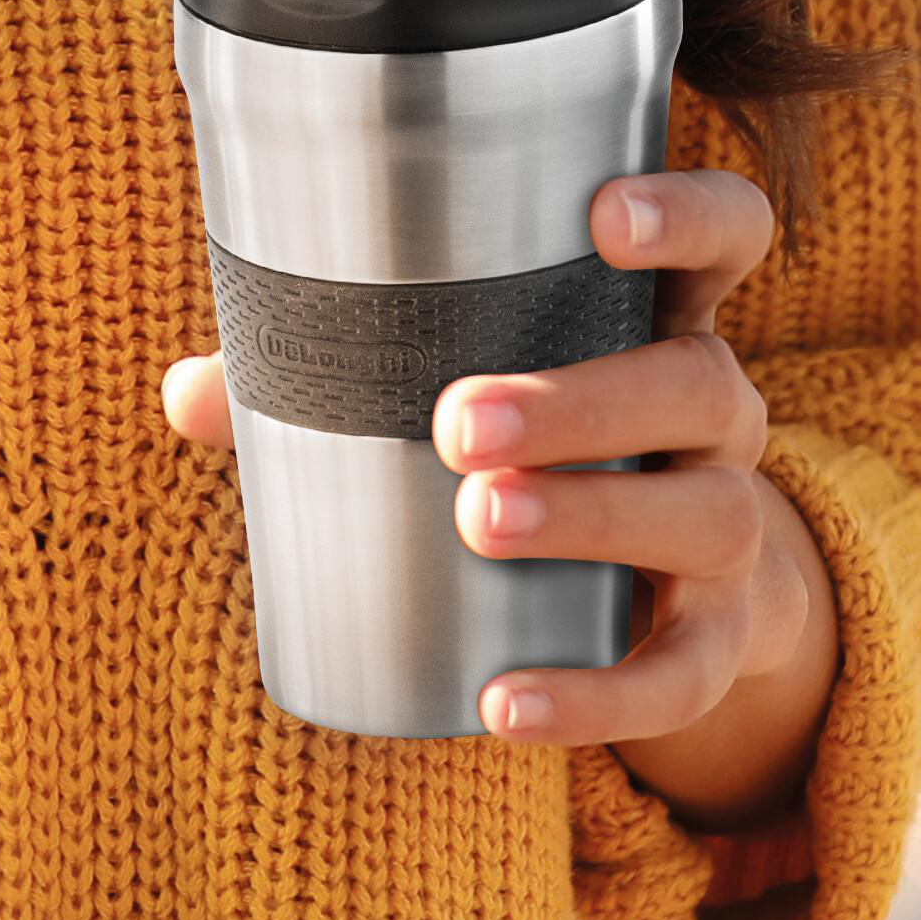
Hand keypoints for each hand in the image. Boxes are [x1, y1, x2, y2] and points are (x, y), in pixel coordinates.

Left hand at [154, 167, 839, 823]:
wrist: (674, 596)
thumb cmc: (543, 449)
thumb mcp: (468, 386)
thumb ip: (334, 376)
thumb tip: (188, 394)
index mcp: (665, 319)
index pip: (727, 234)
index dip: (686, 215)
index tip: (600, 217)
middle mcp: (719, 413)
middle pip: (697, 383)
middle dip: (582, 400)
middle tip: (458, 421)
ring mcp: (732, 529)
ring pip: (707, 513)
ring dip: (591, 516)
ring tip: (479, 521)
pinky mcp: (717, 644)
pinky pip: (675, 676)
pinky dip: (592, 694)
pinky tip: (500, 704)